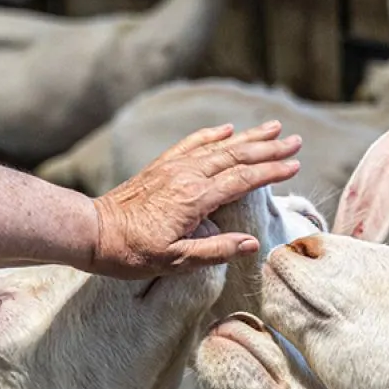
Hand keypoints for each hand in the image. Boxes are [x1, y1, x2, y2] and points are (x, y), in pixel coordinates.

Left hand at [92, 122, 301, 276]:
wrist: (93, 231)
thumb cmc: (133, 252)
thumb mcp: (176, 262)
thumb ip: (216, 251)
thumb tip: (252, 244)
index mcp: (195, 198)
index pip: (243, 180)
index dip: (271, 172)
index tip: (295, 166)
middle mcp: (187, 175)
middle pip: (236, 156)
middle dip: (269, 148)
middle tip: (296, 140)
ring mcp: (173, 167)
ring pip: (219, 146)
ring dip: (248, 136)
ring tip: (273, 127)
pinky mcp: (161, 166)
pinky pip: (192, 144)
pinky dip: (213, 135)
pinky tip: (228, 129)